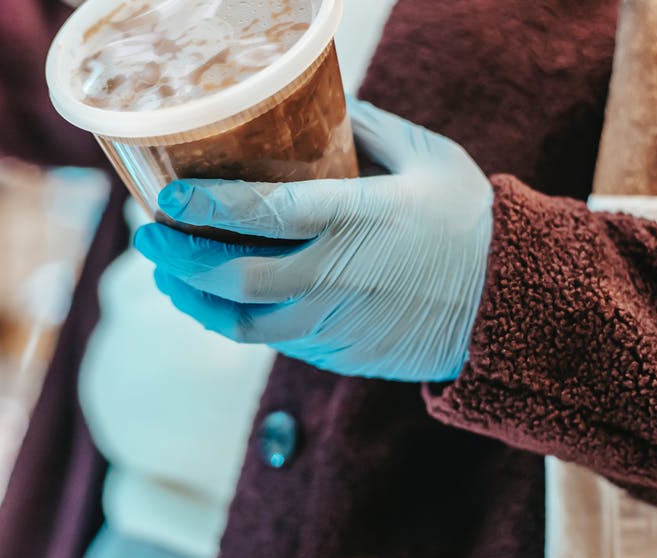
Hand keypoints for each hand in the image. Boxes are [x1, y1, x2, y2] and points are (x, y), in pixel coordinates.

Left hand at [133, 100, 493, 381]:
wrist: (508, 306)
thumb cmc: (470, 223)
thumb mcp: (428, 158)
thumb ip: (368, 130)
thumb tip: (319, 107)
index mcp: (355, 220)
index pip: (260, 214)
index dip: (203, 206)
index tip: (165, 194)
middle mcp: (334, 277)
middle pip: (231, 277)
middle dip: (178, 257)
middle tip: (148, 233)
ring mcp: (332, 323)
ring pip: (239, 322)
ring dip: (192, 299)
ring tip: (167, 275)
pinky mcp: (335, 352)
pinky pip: (269, 340)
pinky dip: (231, 320)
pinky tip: (215, 301)